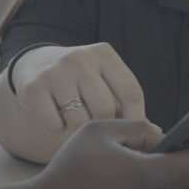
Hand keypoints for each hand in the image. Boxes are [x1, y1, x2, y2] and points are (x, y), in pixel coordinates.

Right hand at [11, 43, 150, 134]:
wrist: (34, 64)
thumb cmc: (81, 79)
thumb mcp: (104, 78)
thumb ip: (127, 102)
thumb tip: (156, 133)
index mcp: (103, 53)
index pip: (131, 92)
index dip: (137, 119)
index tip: (133, 135)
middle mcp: (79, 58)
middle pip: (106, 109)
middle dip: (103, 124)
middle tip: (96, 125)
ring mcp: (54, 71)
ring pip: (79, 120)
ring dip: (79, 129)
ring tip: (74, 119)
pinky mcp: (32, 88)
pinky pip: (54, 126)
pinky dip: (57, 129)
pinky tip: (55, 116)